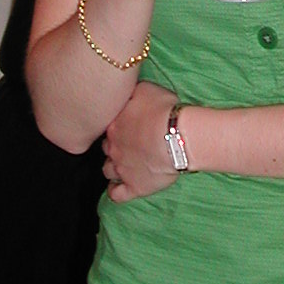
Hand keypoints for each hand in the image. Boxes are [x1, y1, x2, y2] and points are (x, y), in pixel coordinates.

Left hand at [103, 81, 183, 200]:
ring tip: (123, 166)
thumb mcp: (145, 89)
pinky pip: (117, 195)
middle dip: (114, 146)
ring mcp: (122, 169)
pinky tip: (118, 189)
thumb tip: (125, 92)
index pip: (106, 127)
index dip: (116, 127)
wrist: (177, 136)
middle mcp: (113, 147)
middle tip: (129, 144)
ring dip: (113, 168)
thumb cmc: (163, 110)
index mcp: (114, 125)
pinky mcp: (134, 187)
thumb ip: (131, 92)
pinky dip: (116, 192)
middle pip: (106, 148)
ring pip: (107, 170)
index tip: (127, 126)